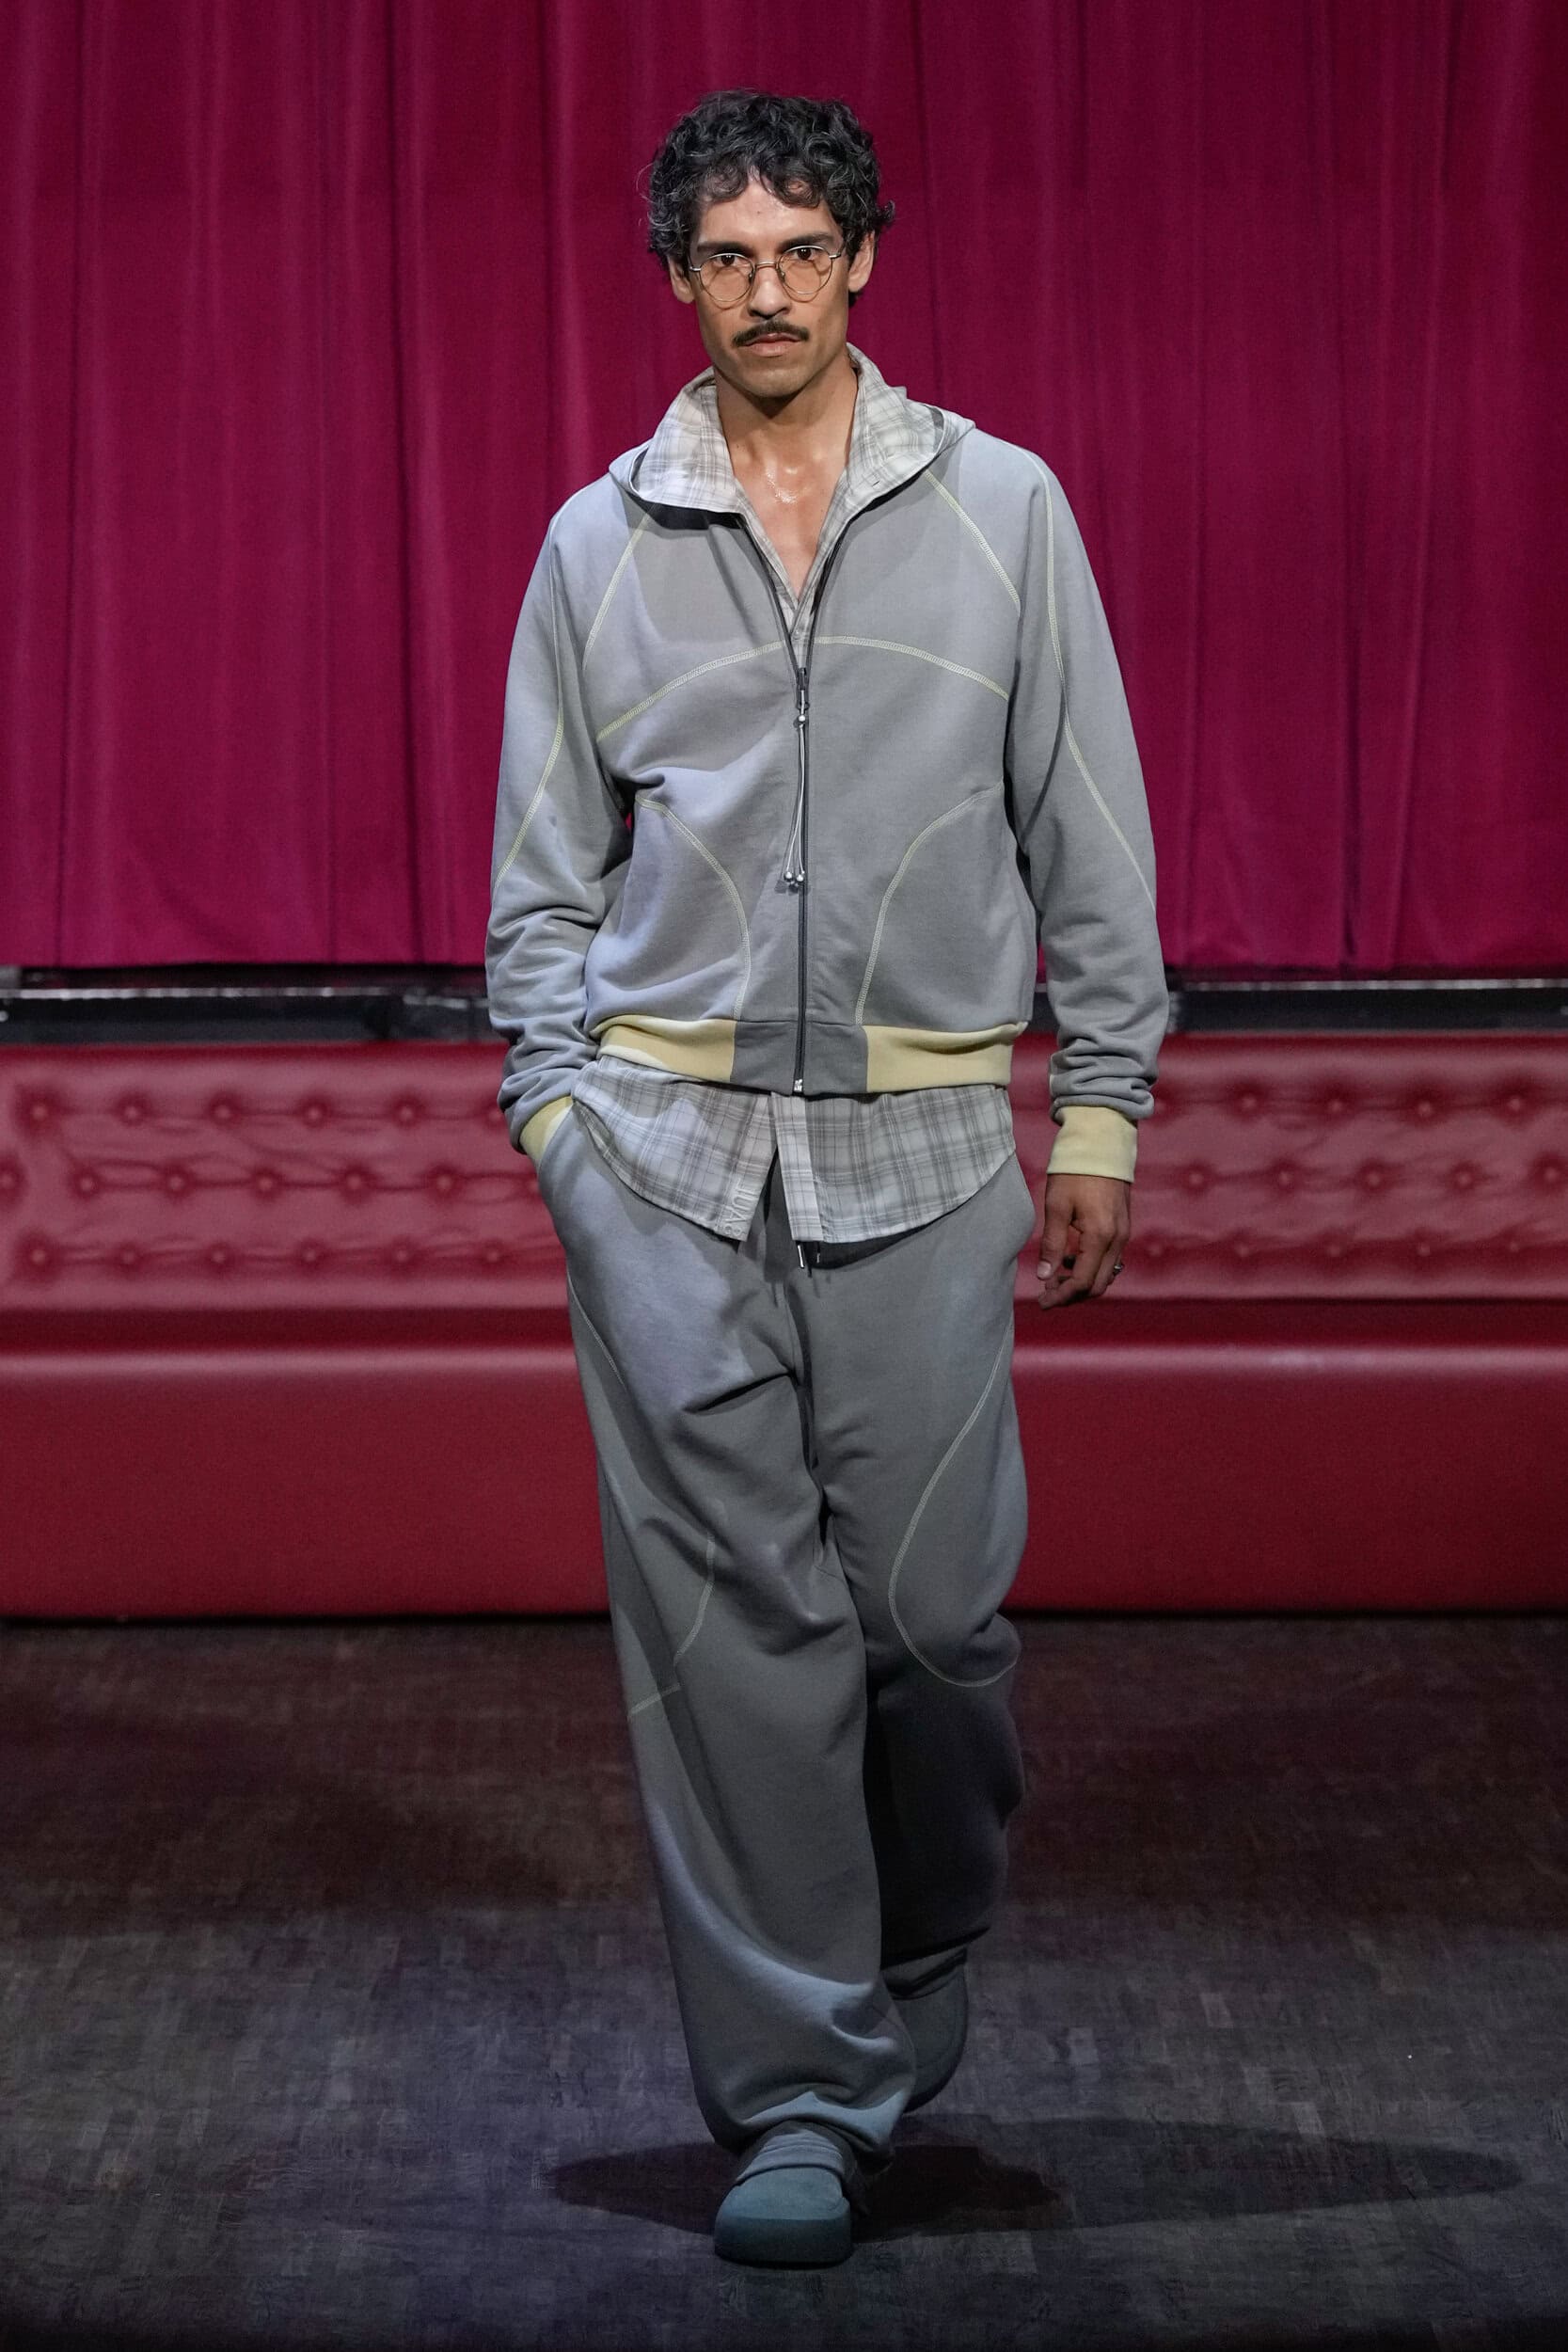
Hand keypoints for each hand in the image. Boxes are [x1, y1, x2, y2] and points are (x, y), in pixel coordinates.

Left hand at [1035, 1172, 1130, 1308]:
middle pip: (1099, 1285)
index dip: (1062, 1297)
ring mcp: (1123, 1234)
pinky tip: (1071, 1259)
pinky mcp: (1123, 1227)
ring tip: (1055, 1277)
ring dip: (1082, 1282)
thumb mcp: (1056, 1206)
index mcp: (1100, 1236)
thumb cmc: (1074, 1171)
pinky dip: (1092, 1268)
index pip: (1083, 1282)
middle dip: (1073, 1295)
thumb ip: (1052, 1243)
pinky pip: (1110, 1259)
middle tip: (1047, 1293)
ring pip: (1106, 1274)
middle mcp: (1118, 1239)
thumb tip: (1044, 1276)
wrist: (1101, 1143)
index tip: (1042, 1302)